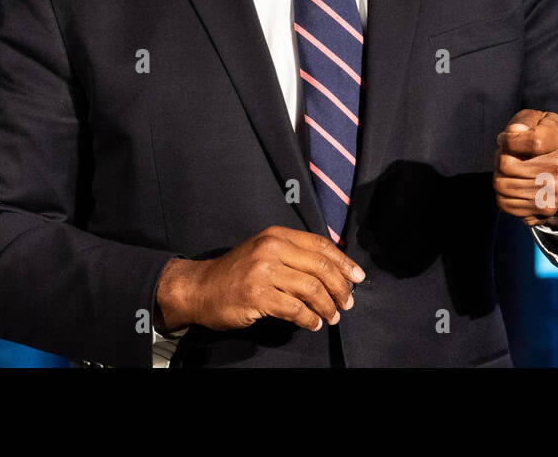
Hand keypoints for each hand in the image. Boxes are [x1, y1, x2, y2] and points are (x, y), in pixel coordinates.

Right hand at [154, 226, 364, 332]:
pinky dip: (309, 318)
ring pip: (311, 288)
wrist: (199, 288)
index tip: (358, 278)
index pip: (320, 245)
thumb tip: (333, 271)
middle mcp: (271, 248)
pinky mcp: (257, 294)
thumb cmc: (236, 273)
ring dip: (328, 306)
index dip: (343, 262)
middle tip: (347, 303)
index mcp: (276, 235)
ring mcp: (263, 271)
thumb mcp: (264, 253)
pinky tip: (312, 323)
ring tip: (332, 317)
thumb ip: (293, 256)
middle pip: (320, 267)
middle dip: (340, 288)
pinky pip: (295, 308)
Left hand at [493, 109, 557, 227]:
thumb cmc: (541, 135)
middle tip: (508, 155)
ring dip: (500, 176)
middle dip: (499, 158)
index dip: (508, 140)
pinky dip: (503, 194)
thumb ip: (522, 122)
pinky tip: (515, 184)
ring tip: (512, 169)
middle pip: (506, 165)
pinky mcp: (546, 209)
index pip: (531, 142)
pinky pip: (505, 204)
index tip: (506, 138)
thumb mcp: (534, 118)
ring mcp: (555, 191)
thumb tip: (513, 133)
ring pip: (502, 185)